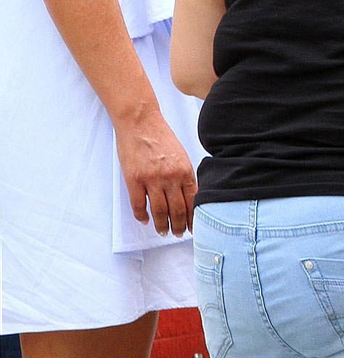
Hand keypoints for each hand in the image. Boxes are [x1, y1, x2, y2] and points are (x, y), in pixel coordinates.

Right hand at [115, 111, 196, 236]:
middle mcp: (170, 177)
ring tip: (163, 232)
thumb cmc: (161, 137)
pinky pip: (138, 205)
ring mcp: (151, 179)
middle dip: (180, 225)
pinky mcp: (134, 180)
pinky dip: (142, 216)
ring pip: (159, 211)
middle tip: (180, 234)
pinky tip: (145, 221)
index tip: (195, 227)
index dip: (194, 217)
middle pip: (177, 210)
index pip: (193, 201)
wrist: (141, 123)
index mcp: (185, 170)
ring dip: (162, 225)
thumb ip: (185, 174)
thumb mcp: (181, 155)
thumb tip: (191, 195)